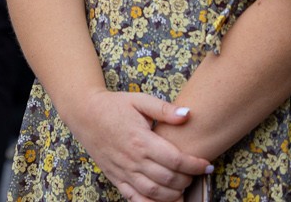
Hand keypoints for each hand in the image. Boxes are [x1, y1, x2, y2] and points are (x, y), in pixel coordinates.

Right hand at [65, 90, 212, 201]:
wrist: (84, 112)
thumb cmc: (113, 105)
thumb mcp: (139, 100)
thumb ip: (164, 109)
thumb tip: (188, 114)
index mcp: (141, 140)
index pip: (175, 160)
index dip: (195, 165)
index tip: (206, 165)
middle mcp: (132, 159)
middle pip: (168, 179)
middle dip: (187, 179)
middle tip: (195, 173)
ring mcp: (123, 171)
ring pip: (154, 192)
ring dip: (174, 195)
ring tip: (183, 187)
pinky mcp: (116, 178)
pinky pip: (135, 198)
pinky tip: (164, 201)